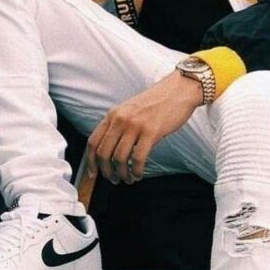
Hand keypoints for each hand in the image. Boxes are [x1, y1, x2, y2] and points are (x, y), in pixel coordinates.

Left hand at [86, 70, 202, 184]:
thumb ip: (119, 124)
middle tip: (114, 179)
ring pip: (119, 158)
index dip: (90, 161)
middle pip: (104, 153)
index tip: (92, 173)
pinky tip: (139, 174)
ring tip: (129, 179)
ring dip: (122, 174)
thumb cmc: (158, 101)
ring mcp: (135, 125)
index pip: (93, 141)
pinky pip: (138, 158)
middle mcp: (121, 119)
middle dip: (106, 172)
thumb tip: (110, 148)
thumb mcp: (131, 109)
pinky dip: (136, 171)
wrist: (179, 89)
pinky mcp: (151, 131)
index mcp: (114, 114)